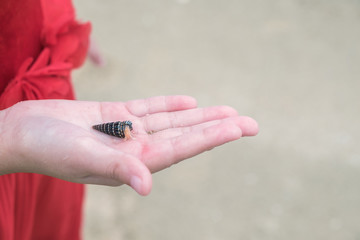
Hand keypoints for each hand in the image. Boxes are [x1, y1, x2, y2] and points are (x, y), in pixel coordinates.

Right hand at [0, 96, 257, 194]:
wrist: (21, 133)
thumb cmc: (46, 147)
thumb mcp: (81, 157)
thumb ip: (117, 169)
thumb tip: (147, 185)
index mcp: (133, 162)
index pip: (182, 148)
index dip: (211, 137)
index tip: (239, 128)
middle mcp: (136, 148)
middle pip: (186, 135)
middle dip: (217, 127)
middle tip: (250, 123)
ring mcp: (127, 131)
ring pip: (172, 121)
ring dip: (199, 115)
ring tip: (228, 111)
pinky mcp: (115, 116)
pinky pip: (148, 108)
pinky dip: (168, 105)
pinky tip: (187, 101)